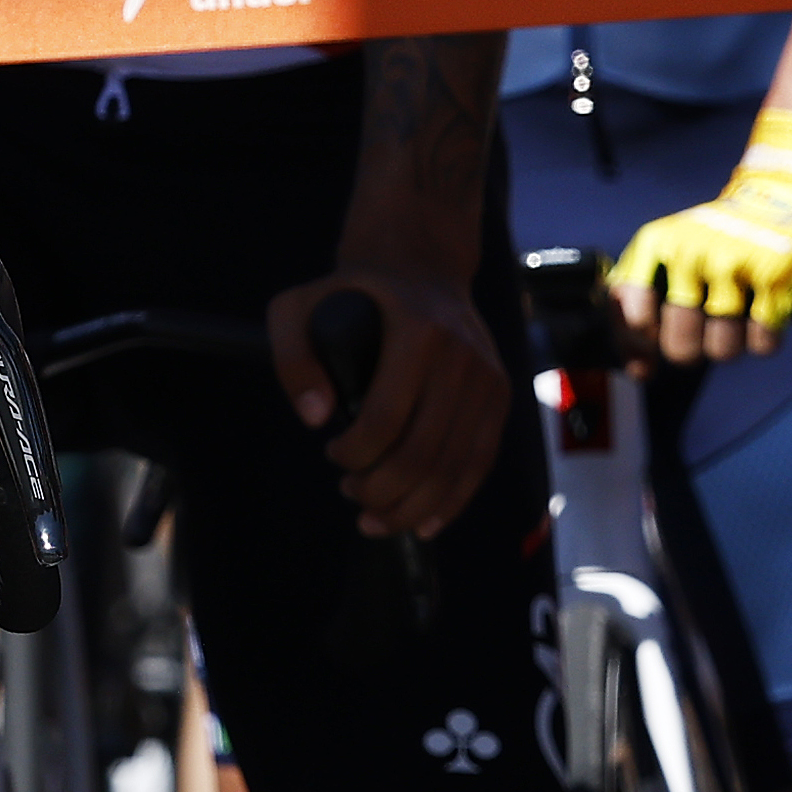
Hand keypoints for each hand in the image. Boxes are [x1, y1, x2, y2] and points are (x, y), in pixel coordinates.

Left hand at [273, 269, 513, 539]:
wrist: (421, 268)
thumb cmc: (352, 295)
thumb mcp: (299, 308)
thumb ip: (293, 359)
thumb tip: (317, 419)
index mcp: (419, 332)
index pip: (385, 420)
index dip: (353, 454)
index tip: (332, 454)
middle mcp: (463, 356)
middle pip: (422, 453)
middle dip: (380, 491)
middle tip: (351, 492)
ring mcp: (488, 378)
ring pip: (454, 469)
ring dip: (411, 507)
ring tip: (375, 517)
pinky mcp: (499, 396)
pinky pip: (480, 462)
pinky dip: (452, 502)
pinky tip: (422, 523)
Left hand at [610, 107, 791, 361]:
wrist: (780, 192)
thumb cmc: (716, 234)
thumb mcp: (666, 246)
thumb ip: (635, 300)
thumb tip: (639, 369)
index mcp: (658, 245)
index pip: (633, 319)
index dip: (643, 342)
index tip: (654, 339)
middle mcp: (691, 254)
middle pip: (680, 347)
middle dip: (690, 348)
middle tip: (700, 330)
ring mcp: (733, 265)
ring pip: (722, 349)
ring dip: (729, 343)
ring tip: (733, 318)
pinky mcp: (773, 276)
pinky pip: (762, 343)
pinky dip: (763, 339)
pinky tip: (761, 314)